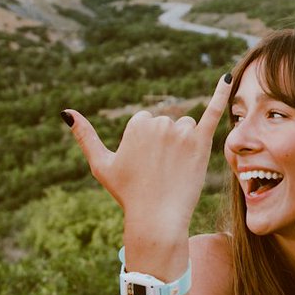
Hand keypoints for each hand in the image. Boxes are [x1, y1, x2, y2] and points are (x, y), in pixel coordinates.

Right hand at [62, 74, 232, 234]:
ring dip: (184, 144)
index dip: (146, 147)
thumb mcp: (101, 165)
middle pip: (167, 124)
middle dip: (165, 145)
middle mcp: (160, 122)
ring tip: (176, 169)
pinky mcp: (202, 143)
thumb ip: (85, 136)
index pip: (146, 123)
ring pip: (186, 128)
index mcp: (137, 123)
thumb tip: (66, 112)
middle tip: (160, 171)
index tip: (144, 165)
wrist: (157, 217)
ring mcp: (183, 132)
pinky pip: (213, 113)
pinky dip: (221, 94)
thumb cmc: (128, 193)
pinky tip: (228, 77)